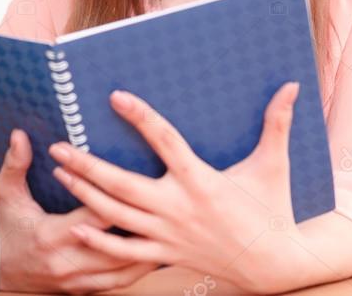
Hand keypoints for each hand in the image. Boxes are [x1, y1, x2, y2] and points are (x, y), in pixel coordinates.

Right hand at [0, 129, 158, 293]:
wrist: (0, 274)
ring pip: (125, 268)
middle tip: (169, 203)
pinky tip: (157, 251)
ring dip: (148, 248)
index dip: (116, 196)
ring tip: (171, 227)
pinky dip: (141, 267)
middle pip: (118, 243)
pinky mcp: (86, 290)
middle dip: (143, 224)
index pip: (95, 215)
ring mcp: (79, 280)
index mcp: (51, 236)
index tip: (136, 177)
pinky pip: (121, 282)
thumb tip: (20, 135)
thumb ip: (15, 165)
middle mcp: (68, 262)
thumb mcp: (6, 196)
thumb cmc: (6, 230)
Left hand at [47, 83, 306, 293]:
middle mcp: (179, 207)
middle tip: (59, 146)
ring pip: (117, 216)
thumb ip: (278, 123)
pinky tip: (75, 225)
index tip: (115, 97)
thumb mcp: (275, 164)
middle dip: (87, 165)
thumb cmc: (273, 209)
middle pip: (123, 185)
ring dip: (84, 194)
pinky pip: (126, 251)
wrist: (273, 264)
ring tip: (59, 174)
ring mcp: (169, 234)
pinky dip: (99, 240)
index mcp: (202, 180)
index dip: (140, 117)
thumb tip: (293, 86)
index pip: (165, 141)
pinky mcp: (166, 254)